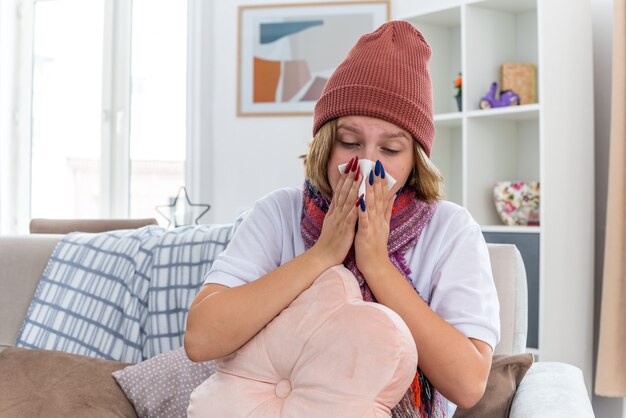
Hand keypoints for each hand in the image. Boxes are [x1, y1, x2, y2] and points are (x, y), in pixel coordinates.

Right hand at [311, 157, 361, 265]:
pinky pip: (351, 216)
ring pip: (348, 199)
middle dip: (350, 175)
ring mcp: (340, 219)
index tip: (352, 163)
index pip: (340, 189)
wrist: (323, 257)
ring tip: (360, 173)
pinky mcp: (345, 229)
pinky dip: (356, 206)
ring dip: (354, 186)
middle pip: (343, 190)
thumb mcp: (332, 221)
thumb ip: (336, 209)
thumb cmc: (330, 241)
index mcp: (335, 210)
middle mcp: (337, 212)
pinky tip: (362, 197)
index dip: (346, 175)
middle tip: (356, 160)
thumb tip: (338, 198)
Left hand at [354, 160, 396, 275]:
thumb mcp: (384, 224)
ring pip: (372, 206)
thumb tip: (393, 194)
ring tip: (369, 178)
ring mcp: (372, 226)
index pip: (382, 196)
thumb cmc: (376, 245)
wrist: (375, 265)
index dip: (381, 181)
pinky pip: (364, 220)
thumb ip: (387, 209)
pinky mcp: (365, 234)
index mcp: (381, 216)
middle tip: (376, 166)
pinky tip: (361, 200)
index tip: (379, 167)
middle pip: (379, 198)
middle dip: (377, 181)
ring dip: (371, 192)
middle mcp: (378, 219)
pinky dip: (363, 210)